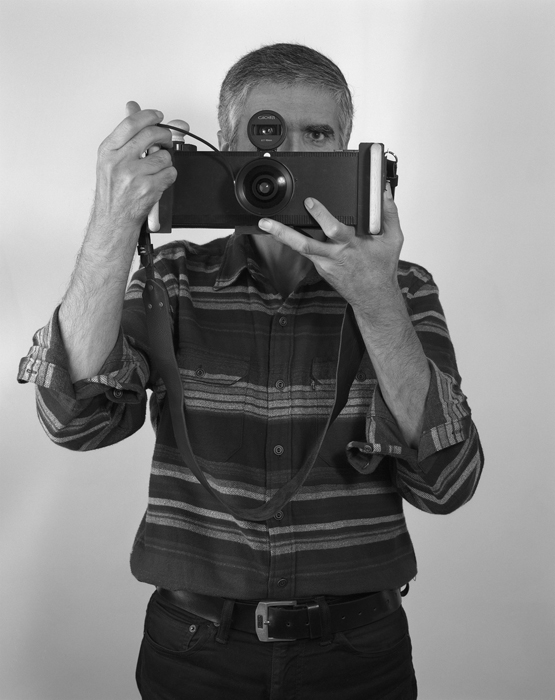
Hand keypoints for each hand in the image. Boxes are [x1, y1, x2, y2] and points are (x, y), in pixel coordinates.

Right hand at [92, 101, 176, 231]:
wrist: (113, 219)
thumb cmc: (113, 191)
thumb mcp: (111, 159)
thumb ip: (126, 133)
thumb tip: (133, 107)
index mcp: (108, 151)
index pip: (131, 123)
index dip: (149, 116)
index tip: (159, 115)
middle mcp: (119, 161)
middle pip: (151, 135)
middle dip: (164, 136)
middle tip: (165, 140)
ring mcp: (134, 176)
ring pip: (164, 156)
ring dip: (166, 162)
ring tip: (155, 169)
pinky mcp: (148, 189)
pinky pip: (170, 173)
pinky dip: (169, 176)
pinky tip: (159, 181)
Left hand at [258, 183, 403, 311]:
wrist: (373, 296)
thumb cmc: (382, 268)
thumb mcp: (393, 239)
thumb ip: (389, 213)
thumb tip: (384, 192)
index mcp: (351, 246)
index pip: (333, 229)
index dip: (321, 215)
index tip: (310, 202)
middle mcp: (334, 256)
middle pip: (304, 244)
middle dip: (284, 233)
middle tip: (267, 222)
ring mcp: (324, 264)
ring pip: (300, 248)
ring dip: (281, 237)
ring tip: (266, 225)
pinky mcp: (321, 268)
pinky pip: (307, 252)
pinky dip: (296, 241)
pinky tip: (284, 231)